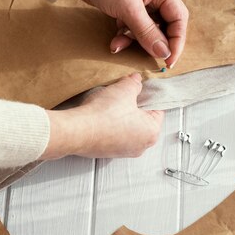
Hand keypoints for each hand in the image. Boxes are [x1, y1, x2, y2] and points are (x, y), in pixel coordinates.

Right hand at [41, 73, 163, 159]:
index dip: (146, 96)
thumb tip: (136, 80)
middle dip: (133, 107)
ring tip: (109, 106)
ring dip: (120, 118)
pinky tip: (101, 117)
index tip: (137, 89)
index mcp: (152, 132)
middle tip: (122, 96)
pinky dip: (109, 127)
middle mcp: (141, 146)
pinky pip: (114, 136)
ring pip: (127, 129)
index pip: (157, 109)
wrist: (78, 131)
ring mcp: (123, 152)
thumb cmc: (103, 114)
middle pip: (142, 120)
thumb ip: (135, 83)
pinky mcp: (108, 153)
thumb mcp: (124, 89)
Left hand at [73, 0, 188, 68]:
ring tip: (117, 45)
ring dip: (134, 40)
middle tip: (147, 58)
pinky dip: (124, 35)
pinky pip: (133, 26)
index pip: (179, 19)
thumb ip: (147, 32)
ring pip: (147, 28)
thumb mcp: (128, 9)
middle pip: (164, 25)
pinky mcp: (128, 6)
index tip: (168, 61)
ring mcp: (142, 0)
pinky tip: (113, 41)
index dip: (176, 42)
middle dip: (153, 42)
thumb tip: (164, 53)